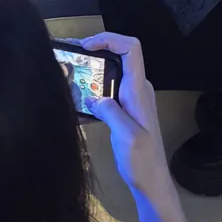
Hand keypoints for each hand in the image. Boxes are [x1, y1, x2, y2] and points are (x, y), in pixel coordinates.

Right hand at [78, 31, 172, 203]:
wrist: (152, 182)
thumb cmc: (142, 160)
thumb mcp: (126, 136)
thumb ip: (110, 111)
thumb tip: (94, 98)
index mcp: (138, 90)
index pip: (131, 49)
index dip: (110, 39)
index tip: (86, 46)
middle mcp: (137, 88)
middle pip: (119, 55)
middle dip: (96, 50)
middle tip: (70, 55)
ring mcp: (132, 98)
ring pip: (113, 72)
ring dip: (93, 68)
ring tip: (69, 71)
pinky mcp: (125, 109)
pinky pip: (110, 88)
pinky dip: (94, 85)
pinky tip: (78, 95)